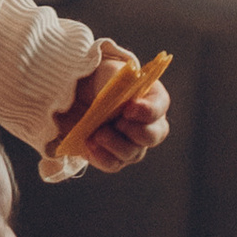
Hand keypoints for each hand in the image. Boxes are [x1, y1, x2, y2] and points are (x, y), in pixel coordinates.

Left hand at [49, 44, 171, 174]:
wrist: (77, 95)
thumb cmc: (99, 80)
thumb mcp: (109, 73)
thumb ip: (118, 80)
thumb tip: (115, 95)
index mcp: (151, 98)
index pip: (160, 106)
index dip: (148, 111)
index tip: (129, 108)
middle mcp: (147, 124)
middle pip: (153, 136)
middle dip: (137, 132)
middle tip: (118, 123)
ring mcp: (131, 144)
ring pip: (133, 153)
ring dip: (115, 144)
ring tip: (97, 133)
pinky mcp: (112, 157)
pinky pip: (112, 164)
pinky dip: (102, 156)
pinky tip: (90, 144)